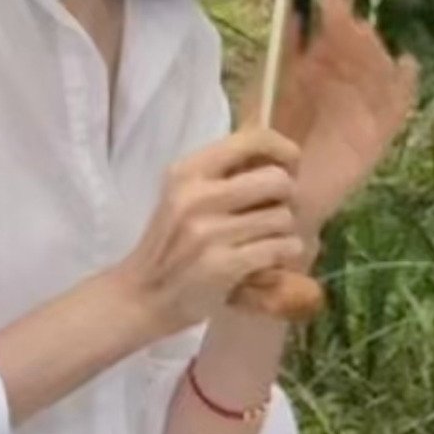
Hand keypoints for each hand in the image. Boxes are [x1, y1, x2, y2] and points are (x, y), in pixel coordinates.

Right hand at [113, 122, 309, 338]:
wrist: (144, 294)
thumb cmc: (173, 241)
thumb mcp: (185, 195)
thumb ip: (225, 174)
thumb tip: (283, 159)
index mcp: (187, 171)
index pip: (253, 139)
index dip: (284, 150)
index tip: (290, 167)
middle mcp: (196, 197)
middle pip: (277, 180)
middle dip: (286, 197)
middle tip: (275, 212)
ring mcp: (209, 233)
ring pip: (283, 217)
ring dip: (284, 231)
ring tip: (266, 240)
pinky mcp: (223, 265)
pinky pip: (281, 248)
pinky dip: (284, 253)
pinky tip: (269, 258)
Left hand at [270, 0, 419, 236]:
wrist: (276, 196)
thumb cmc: (264, 146)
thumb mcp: (264, 93)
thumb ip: (279, 56)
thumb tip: (294, 12)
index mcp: (316, 68)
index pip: (333, 28)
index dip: (335, 5)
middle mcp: (343, 83)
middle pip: (360, 45)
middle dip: (354, 26)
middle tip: (345, 13)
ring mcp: (361, 108)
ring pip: (379, 70)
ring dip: (374, 50)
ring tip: (363, 35)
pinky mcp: (375, 137)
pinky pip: (397, 108)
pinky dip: (405, 87)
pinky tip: (406, 65)